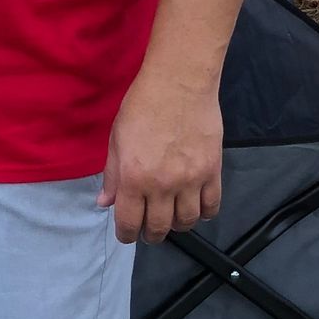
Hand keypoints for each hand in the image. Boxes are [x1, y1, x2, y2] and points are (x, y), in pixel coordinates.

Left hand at [100, 66, 222, 244]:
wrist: (179, 83)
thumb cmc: (141, 106)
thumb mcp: (117, 139)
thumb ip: (112, 175)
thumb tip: (105, 202)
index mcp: (134, 178)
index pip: (130, 223)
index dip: (127, 234)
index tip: (127, 234)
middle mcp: (162, 186)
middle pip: (159, 228)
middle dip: (151, 234)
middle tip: (149, 229)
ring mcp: (191, 181)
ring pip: (187, 222)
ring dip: (177, 225)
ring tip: (172, 217)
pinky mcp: (213, 172)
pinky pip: (212, 206)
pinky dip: (204, 214)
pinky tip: (196, 207)